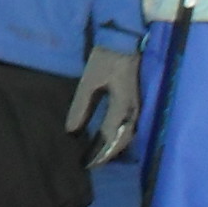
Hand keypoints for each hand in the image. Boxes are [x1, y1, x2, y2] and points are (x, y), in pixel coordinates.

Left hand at [63, 45, 141, 164]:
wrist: (123, 41)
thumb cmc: (105, 59)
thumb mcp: (89, 82)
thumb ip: (81, 107)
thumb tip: (71, 131)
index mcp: (122, 108)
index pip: (110, 138)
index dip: (98, 153)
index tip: (86, 165)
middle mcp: (132, 112)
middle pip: (121, 141)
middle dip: (108, 154)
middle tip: (92, 164)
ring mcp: (136, 107)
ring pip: (127, 135)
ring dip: (114, 147)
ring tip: (99, 155)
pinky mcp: (135, 101)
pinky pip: (129, 126)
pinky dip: (119, 137)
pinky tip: (109, 137)